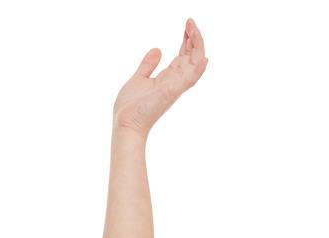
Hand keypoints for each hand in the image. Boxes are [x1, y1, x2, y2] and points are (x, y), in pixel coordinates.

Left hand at [114, 17, 207, 138]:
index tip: (186, 26)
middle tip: (189, 22)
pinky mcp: (172, 91)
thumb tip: (157, 49)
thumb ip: (148, 65)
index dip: (187, 40)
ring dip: (196, 45)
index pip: (183, 56)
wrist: (124, 124)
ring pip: (194, 63)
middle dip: (193, 38)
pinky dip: (198, 69)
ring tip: (191, 28)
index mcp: (167, 79)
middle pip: (192, 57)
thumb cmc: (130, 108)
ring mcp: (175, 87)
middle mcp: (174, 82)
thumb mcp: (139, 79)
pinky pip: (190, 79)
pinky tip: (203, 57)